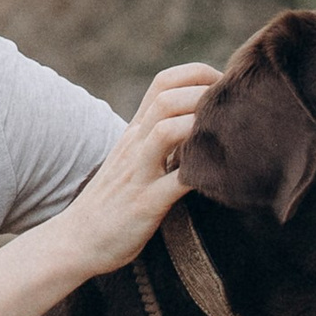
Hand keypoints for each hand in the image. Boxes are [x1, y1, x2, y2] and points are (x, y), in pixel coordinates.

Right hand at [59, 62, 220, 279]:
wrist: (76, 240)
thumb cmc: (113, 200)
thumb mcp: (133, 158)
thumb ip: (159, 139)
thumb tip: (199, 127)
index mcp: (135, 131)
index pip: (163, 83)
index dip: (199, 76)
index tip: (226, 89)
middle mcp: (135, 144)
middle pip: (168, 98)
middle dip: (206, 96)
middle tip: (238, 111)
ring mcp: (138, 173)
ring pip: (167, 130)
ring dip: (201, 127)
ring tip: (229, 137)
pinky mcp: (145, 204)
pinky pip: (176, 183)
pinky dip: (202, 175)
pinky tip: (224, 178)